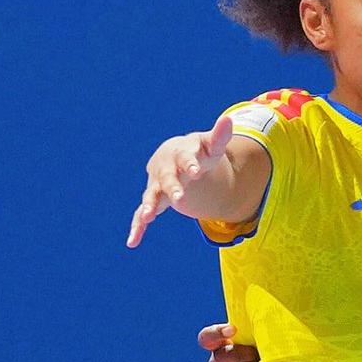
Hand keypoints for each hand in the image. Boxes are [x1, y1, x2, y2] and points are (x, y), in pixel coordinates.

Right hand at [127, 115, 233, 247]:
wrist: (175, 155)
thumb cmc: (198, 151)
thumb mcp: (211, 145)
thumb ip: (220, 136)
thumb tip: (229, 120)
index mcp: (180, 154)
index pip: (186, 158)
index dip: (191, 164)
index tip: (196, 170)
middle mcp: (165, 170)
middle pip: (168, 179)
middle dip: (172, 188)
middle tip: (179, 198)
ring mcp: (157, 185)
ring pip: (151, 196)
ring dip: (149, 206)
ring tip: (148, 217)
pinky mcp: (153, 199)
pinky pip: (142, 214)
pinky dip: (137, 227)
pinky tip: (132, 242)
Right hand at [197, 322, 261, 361]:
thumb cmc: (278, 351)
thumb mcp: (267, 337)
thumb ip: (257, 329)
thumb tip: (257, 320)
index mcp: (223, 344)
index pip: (207, 338)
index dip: (216, 333)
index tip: (233, 330)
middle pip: (222, 357)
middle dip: (246, 354)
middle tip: (260, 355)